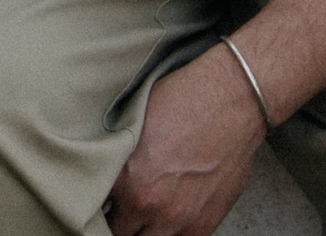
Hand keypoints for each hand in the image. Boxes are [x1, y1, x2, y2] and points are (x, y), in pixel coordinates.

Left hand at [106, 49, 268, 235]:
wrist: (230, 103)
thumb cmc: (183, 102)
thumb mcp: (132, 124)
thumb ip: (117, 160)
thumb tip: (105, 175)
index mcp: (124, 178)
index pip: (96, 207)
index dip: (97, 201)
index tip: (101, 196)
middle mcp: (148, 204)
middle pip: (119, 231)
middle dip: (116, 219)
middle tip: (119, 207)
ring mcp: (178, 219)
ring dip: (141, 229)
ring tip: (142, 211)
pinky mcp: (203, 223)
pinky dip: (169, 232)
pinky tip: (166, 217)